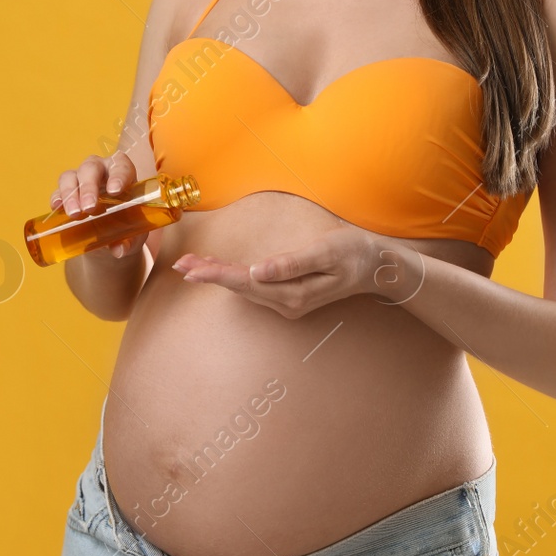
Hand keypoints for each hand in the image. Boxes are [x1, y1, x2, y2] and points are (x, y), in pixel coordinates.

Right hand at [51, 151, 145, 259]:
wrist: (109, 236)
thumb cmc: (126, 226)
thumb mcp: (133, 235)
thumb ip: (129, 241)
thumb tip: (119, 250)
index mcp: (122, 174)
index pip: (121, 166)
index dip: (118, 175)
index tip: (115, 191)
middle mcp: (100, 171)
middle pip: (91, 168)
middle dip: (89, 187)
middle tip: (89, 209)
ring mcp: (80, 180)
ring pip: (71, 177)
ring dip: (70, 194)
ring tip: (74, 214)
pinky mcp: (65, 193)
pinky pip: (57, 191)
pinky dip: (56, 198)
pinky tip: (56, 208)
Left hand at [171, 225, 405, 317]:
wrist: (377, 266)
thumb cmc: (353, 253)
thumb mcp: (326, 252)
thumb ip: (291, 263)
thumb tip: (258, 271)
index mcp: (293, 294)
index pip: (246, 282)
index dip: (217, 274)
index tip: (192, 269)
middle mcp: (287, 304)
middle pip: (240, 288)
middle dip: (209, 276)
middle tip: (179, 265)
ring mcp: (288, 303)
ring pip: (244, 289)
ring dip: (218, 277)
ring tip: (191, 265)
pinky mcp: (289, 296)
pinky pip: (254, 287)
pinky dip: (233, 277)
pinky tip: (218, 270)